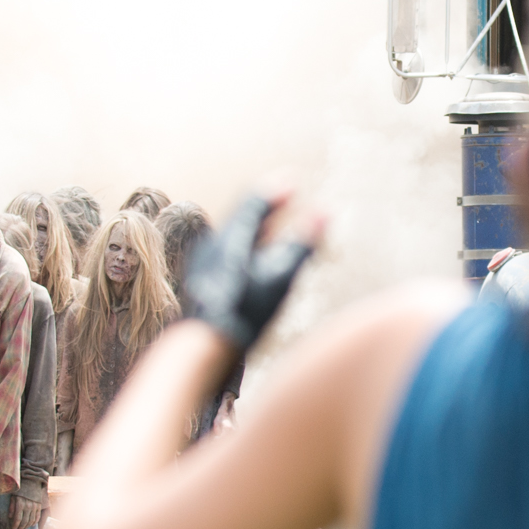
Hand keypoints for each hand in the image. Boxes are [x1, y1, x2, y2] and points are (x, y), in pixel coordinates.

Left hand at [180, 189, 317, 366]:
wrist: (203, 347)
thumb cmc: (244, 313)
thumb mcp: (280, 278)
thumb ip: (301, 245)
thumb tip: (325, 213)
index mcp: (232, 238)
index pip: (255, 203)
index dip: (275, 191)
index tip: (292, 180)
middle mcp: (214, 245)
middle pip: (241, 215)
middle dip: (264, 203)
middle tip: (282, 193)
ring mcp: (205, 263)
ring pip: (232, 233)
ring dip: (254, 223)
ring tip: (270, 220)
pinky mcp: (203, 280)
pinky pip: (227, 250)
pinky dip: (245, 242)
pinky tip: (251, 256)